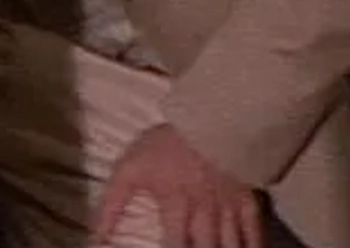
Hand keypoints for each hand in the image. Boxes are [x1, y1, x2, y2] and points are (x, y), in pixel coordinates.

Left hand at [94, 124, 260, 247]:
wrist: (210, 114)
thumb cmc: (165, 143)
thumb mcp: (129, 168)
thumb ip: (111, 206)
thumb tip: (96, 240)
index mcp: (176, 206)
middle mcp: (204, 213)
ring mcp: (228, 208)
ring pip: (230, 245)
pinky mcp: (248, 199)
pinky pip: (254, 233)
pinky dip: (253, 246)